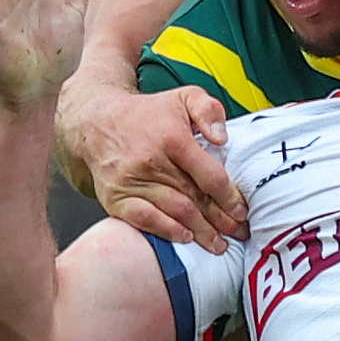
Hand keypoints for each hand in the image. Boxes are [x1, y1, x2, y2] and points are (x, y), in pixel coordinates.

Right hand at [72, 82, 248, 254]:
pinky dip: (166, 231)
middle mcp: (152, 162)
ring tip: (218, 244)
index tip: (241, 210)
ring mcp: (132, 182)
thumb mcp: (184, 97)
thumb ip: (209, 110)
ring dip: (200, 231)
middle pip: (195, 198)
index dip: (229, 197)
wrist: (98, 122)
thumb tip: (222, 138)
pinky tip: (184, 238)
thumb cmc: (147, 113)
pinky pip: (144, 219)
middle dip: (221, 220)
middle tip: (238, 233)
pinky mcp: (116, 197)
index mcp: (173, 139)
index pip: (209, 176)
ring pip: (174, 212)